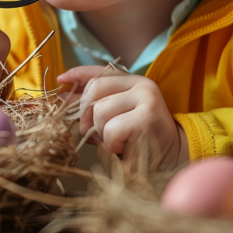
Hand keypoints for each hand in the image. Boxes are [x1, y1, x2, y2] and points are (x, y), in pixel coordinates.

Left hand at [58, 66, 186, 170]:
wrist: (170, 160)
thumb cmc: (137, 141)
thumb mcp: (112, 119)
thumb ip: (91, 107)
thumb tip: (61, 97)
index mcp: (132, 81)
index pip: (100, 72)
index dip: (77, 74)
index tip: (61, 79)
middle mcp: (141, 84)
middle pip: (94, 90)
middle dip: (85, 114)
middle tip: (91, 132)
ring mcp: (146, 98)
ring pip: (100, 111)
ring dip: (101, 133)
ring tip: (115, 141)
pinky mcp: (147, 116)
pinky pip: (112, 128)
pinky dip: (112, 143)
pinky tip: (124, 147)